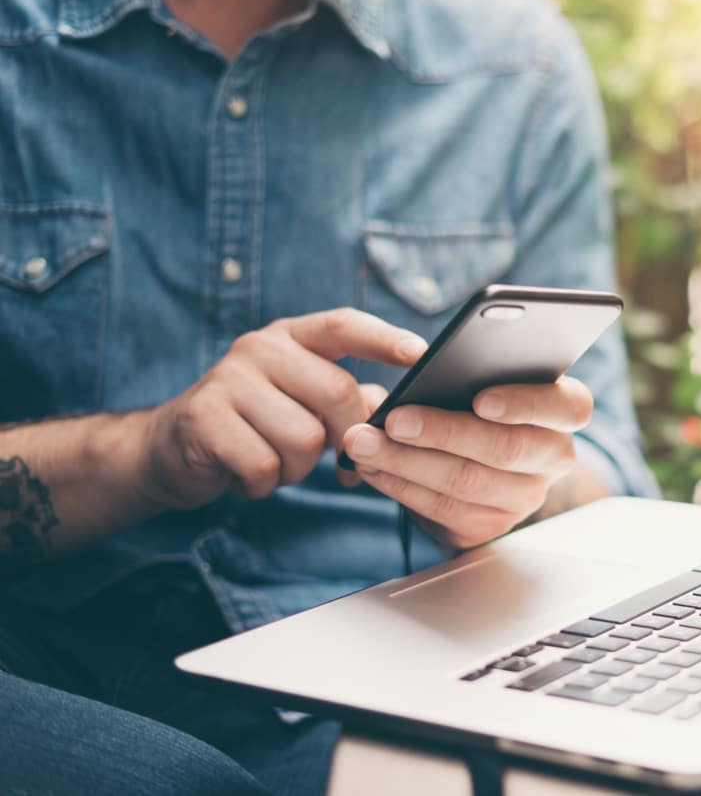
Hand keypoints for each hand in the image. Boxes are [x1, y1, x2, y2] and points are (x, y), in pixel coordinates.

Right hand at [139, 308, 425, 510]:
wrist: (168, 451)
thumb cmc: (254, 426)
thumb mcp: (302, 404)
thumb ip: (350, 401)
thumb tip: (396, 409)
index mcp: (290, 337)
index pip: (344, 326)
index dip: (385, 338)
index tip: (421, 355)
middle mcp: (259, 348)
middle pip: (337, 393)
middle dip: (346, 438)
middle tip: (334, 460)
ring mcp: (227, 379)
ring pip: (304, 438)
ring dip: (297, 468)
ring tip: (273, 461)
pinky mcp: (202, 417)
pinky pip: (264, 464)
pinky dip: (263, 483)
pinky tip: (245, 475)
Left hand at [341, 377, 592, 548]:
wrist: (482, 463)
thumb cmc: (480, 406)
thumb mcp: (487, 380)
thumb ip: (472, 372)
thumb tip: (424, 368)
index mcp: (563, 411)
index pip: (568, 407)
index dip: (524, 404)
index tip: (480, 399)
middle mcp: (554, 457)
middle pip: (506, 448)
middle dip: (443, 432)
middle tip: (395, 419)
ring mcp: (526, 497)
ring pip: (466, 482)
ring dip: (406, 461)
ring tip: (364, 441)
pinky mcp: (491, 525)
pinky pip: (442, 509)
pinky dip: (400, 485)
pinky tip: (372, 466)